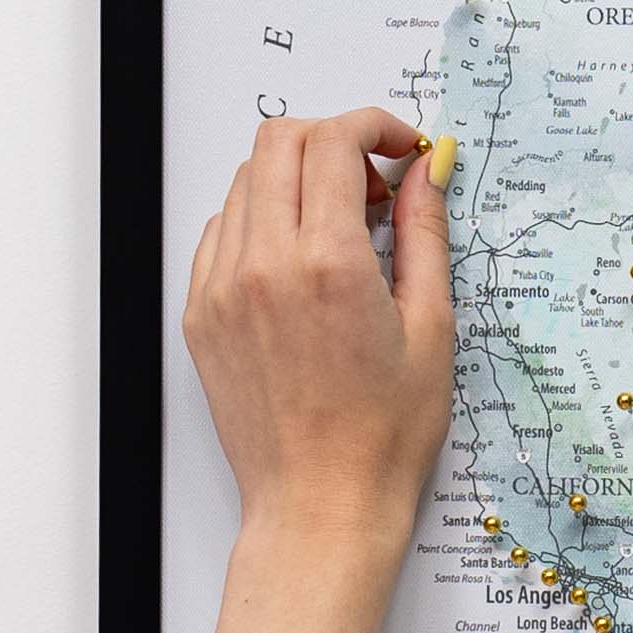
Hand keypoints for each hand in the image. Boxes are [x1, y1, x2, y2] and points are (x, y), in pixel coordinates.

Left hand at [183, 110, 456, 549]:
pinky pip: (221, 232)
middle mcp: (264, 265)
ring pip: (245, 181)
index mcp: (328, 265)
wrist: (321, 505)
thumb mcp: (431, 329)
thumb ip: (423, 236)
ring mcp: (222, 287)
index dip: (373, 127)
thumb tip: (425, 173)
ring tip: (341, 227)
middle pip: (279, 143)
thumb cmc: (384, 436)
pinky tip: (300, 260)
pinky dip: (261, 222)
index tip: (402, 148)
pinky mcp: (201, 313)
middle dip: (333, 141)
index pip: (332, 143)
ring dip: (295, 180)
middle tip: (375, 183)